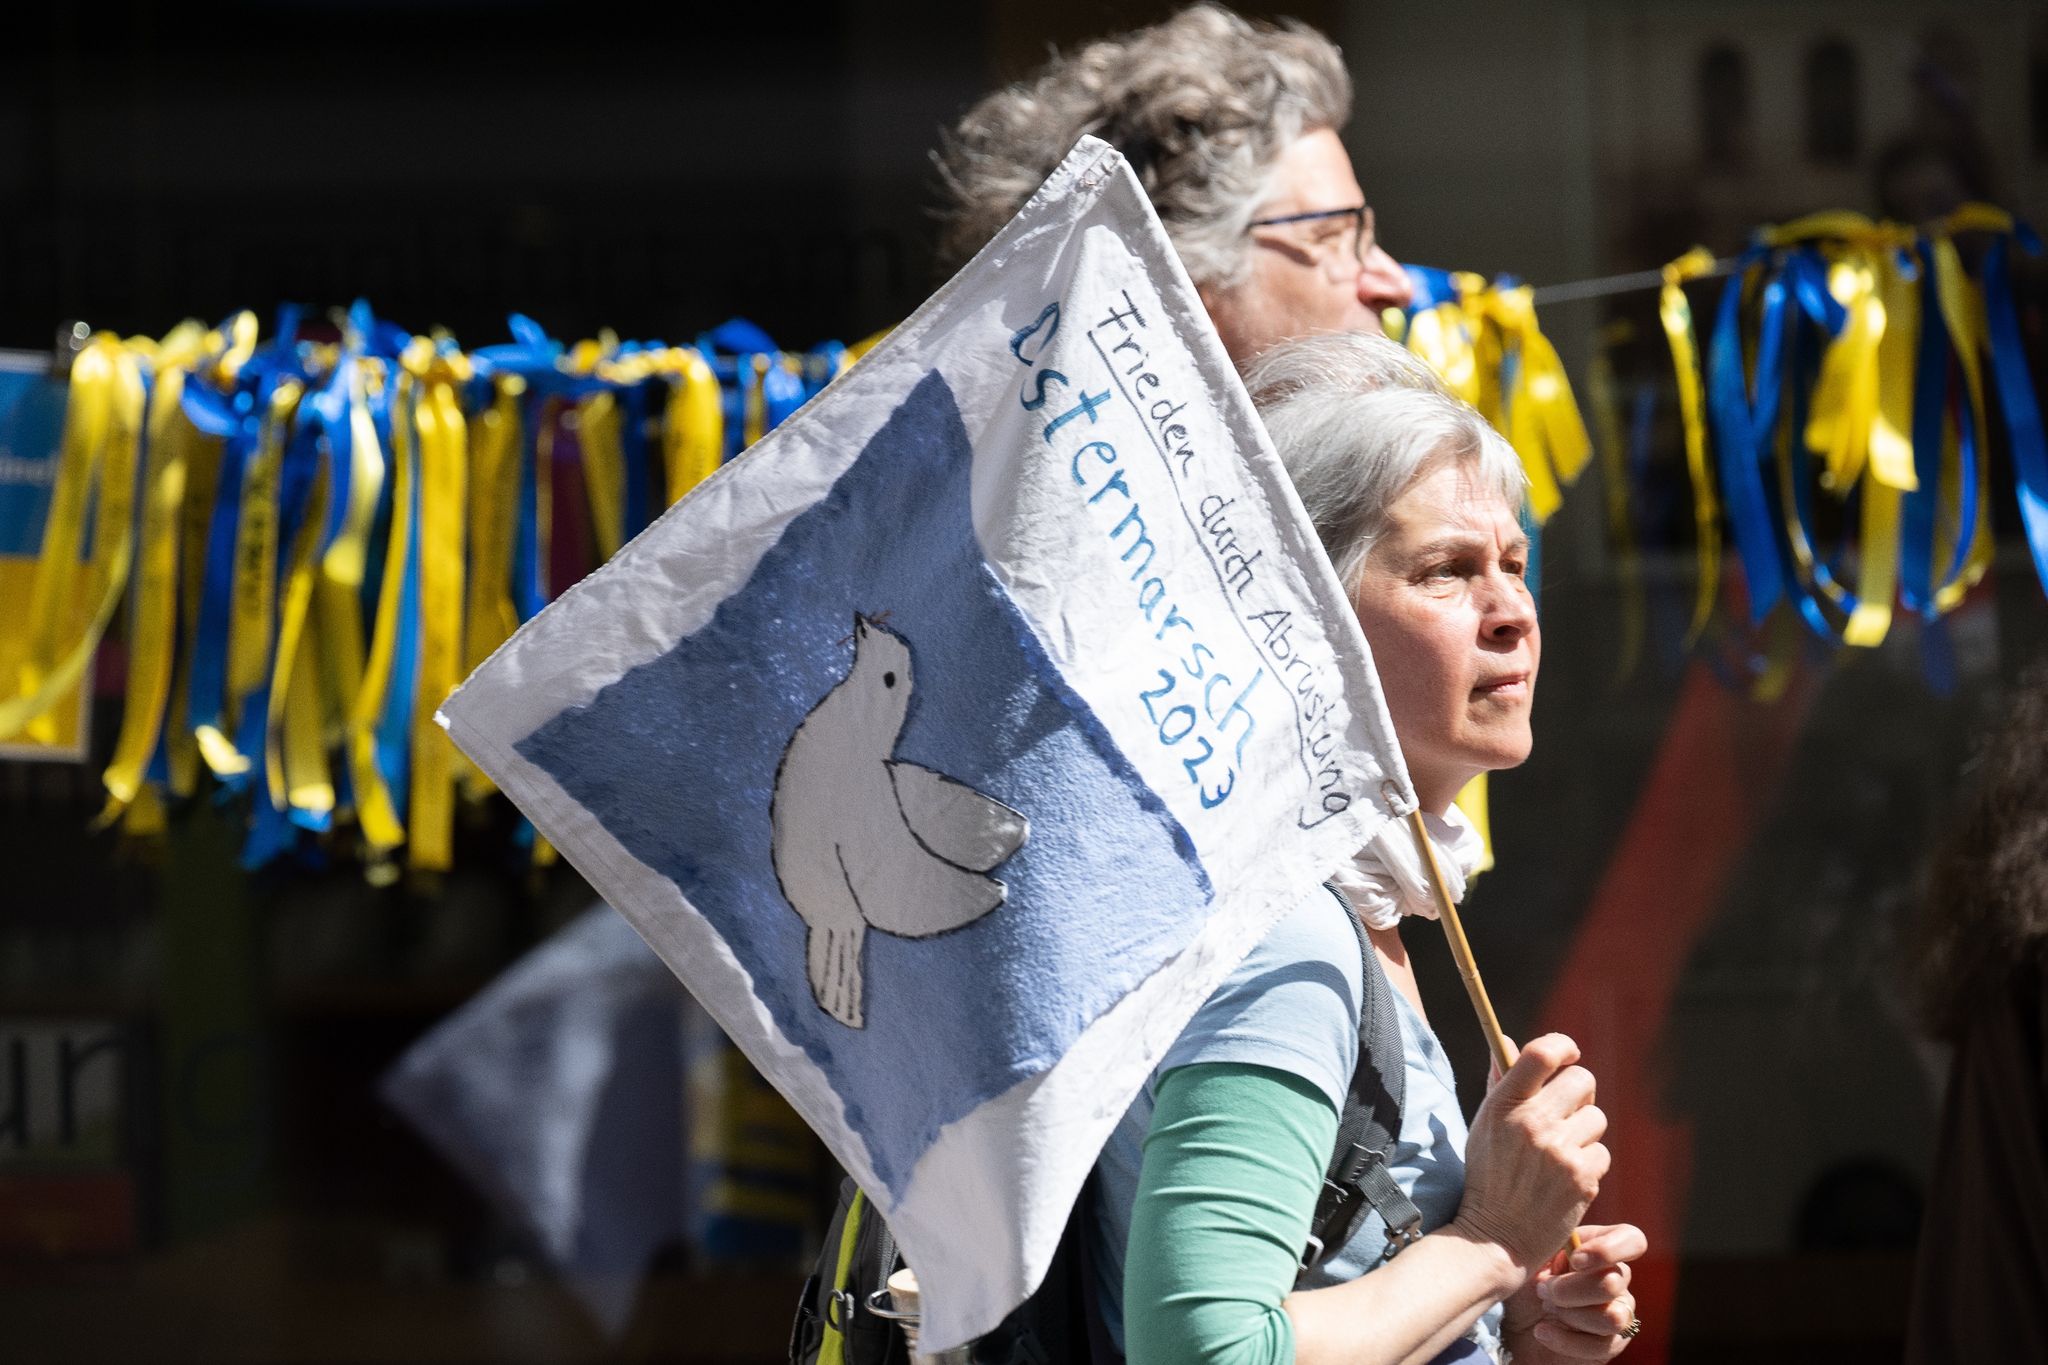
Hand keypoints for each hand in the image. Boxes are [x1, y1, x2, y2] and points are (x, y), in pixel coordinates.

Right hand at [1450, 1034, 1606, 1273]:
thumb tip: (1507, 1041)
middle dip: (1580, 1094)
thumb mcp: (1484, 1125)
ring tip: (1560, 1154)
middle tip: (1568, 1111)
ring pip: (1597, 1118)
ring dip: (1584, 1133)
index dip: (1563, 1045)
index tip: (1568, 1053)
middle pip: (1583, 1080)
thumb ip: (1500, 1083)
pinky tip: (1566, 1180)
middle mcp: (1533, 1123)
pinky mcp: (1583, 1178)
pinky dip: (1588, 1165)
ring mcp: (1560, 1151)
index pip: (1543, 1053)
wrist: (1495, 1237)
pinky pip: (1601, 1153)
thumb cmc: (1488, 1176)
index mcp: (1505, 1104)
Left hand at [1502, 1223, 1647, 1360]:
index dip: (1607, 1250)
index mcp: (1599, 1247)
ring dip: (1571, 1315)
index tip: (1575, 1260)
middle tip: (1542, 1290)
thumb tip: (1567, 1242)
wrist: (1514, 1326)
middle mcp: (1617, 1277)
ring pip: (1612, 1317)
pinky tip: (1541, 1331)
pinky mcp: (1612, 1343)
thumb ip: (1549, 1240)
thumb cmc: (1523, 1282)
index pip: (1631, 1240)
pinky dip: (1565, 1340)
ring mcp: (1619, 1311)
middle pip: (1612, 1283)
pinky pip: (1603, 1345)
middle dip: (1568, 1290)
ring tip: (1545, 1308)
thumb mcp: (1530, 1256)